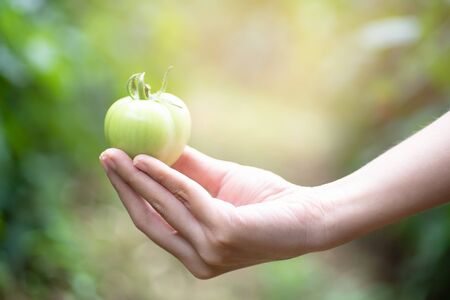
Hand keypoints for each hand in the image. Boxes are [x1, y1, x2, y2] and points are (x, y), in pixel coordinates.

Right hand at [100, 147, 327, 278]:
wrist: (308, 213)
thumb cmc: (266, 201)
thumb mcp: (218, 184)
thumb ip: (187, 173)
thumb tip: (156, 149)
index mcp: (194, 251)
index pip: (152, 224)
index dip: (129, 196)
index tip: (114, 168)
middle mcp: (198, 259)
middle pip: (148, 220)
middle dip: (124, 187)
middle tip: (106, 157)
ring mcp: (209, 251)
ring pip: (163, 208)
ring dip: (137, 178)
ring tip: (118, 153)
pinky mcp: (223, 235)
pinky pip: (187, 196)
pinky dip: (165, 175)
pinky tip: (147, 158)